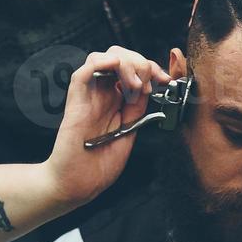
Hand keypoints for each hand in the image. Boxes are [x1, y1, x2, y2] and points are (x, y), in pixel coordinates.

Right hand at [42, 46, 169, 206]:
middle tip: (150, 84)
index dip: (151, 68)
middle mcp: (101, 95)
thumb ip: (136, 110)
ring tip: (135, 85)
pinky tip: (115, 68)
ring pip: (102, 58)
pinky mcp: (75, 103)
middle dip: (140, 63)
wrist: (76, 184)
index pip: (131, 69)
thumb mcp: (128, 133)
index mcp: (115, 101)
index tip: (165, 80)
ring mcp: (87, 97)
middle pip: (118, 57)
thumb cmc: (98, 166)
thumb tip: (149, 86)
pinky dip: (100, 63)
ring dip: (124, 64)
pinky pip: (82, 73)